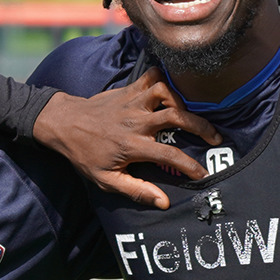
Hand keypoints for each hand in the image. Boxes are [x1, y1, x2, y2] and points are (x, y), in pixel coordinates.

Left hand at [33, 70, 222, 208]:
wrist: (64, 124)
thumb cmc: (84, 154)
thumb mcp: (106, 179)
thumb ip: (136, 191)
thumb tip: (163, 202)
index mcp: (132, 145)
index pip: (170, 155)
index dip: (191, 166)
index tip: (203, 174)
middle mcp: (136, 121)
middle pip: (177, 117)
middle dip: (201, 126)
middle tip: (215, 136)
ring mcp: (132, 102)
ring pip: (166, 92)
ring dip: (182, 100)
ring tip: (190, 112)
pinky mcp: (128, 90)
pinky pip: (152, 76)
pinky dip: (165, 78)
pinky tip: (172, 88)